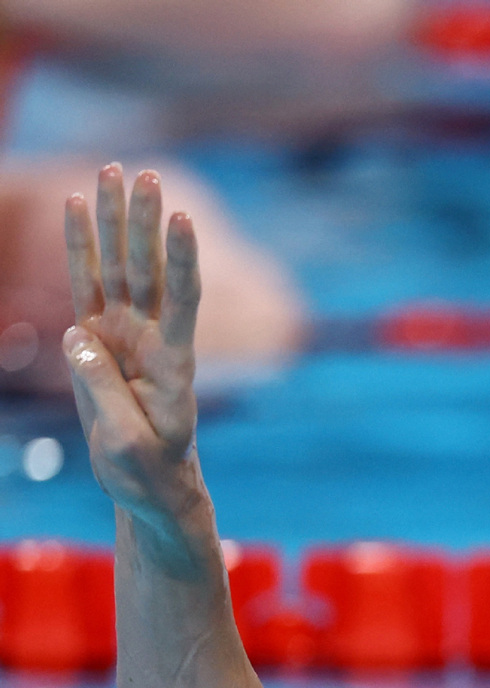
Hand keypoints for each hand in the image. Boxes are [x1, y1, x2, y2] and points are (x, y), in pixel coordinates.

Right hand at [63, 163, 202, 536]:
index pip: (183, 301)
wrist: (150, 487)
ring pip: (121, 267)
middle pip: (149, 270)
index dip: (183, 260)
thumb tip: (78, 337)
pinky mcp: (98, 339)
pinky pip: (87, 283)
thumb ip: (105, 391)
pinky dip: (82, 246)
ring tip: (113, 169)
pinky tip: (76, 207)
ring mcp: (126, 334)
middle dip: (146, 222)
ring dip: (117, 219)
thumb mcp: (129, 444)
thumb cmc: (148, 472)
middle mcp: (154, 339)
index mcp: (174, 364)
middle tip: (144, 173)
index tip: (184, 219)